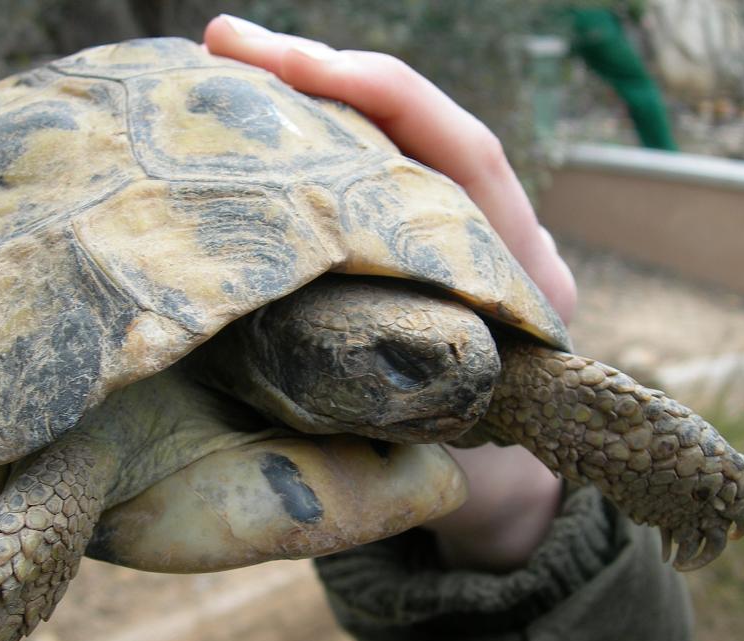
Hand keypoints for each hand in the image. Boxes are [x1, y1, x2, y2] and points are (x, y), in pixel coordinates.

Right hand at [205, 17, 577, 569]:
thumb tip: (341, 377)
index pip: (463, 157)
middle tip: (223, 42)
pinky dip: (309, 149)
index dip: (386, 102)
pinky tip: (246, 134)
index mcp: (523, 279)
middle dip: (325, 75)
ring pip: (389, 144)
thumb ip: (407, 415)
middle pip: (420, 126)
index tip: (294, 69)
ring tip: (221, 67)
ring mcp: (458, 241)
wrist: (505, 492)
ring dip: (308, 102)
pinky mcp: (418, 249)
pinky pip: (366, 181)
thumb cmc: (478, 478)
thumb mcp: (445, 450)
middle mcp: (499, 241)